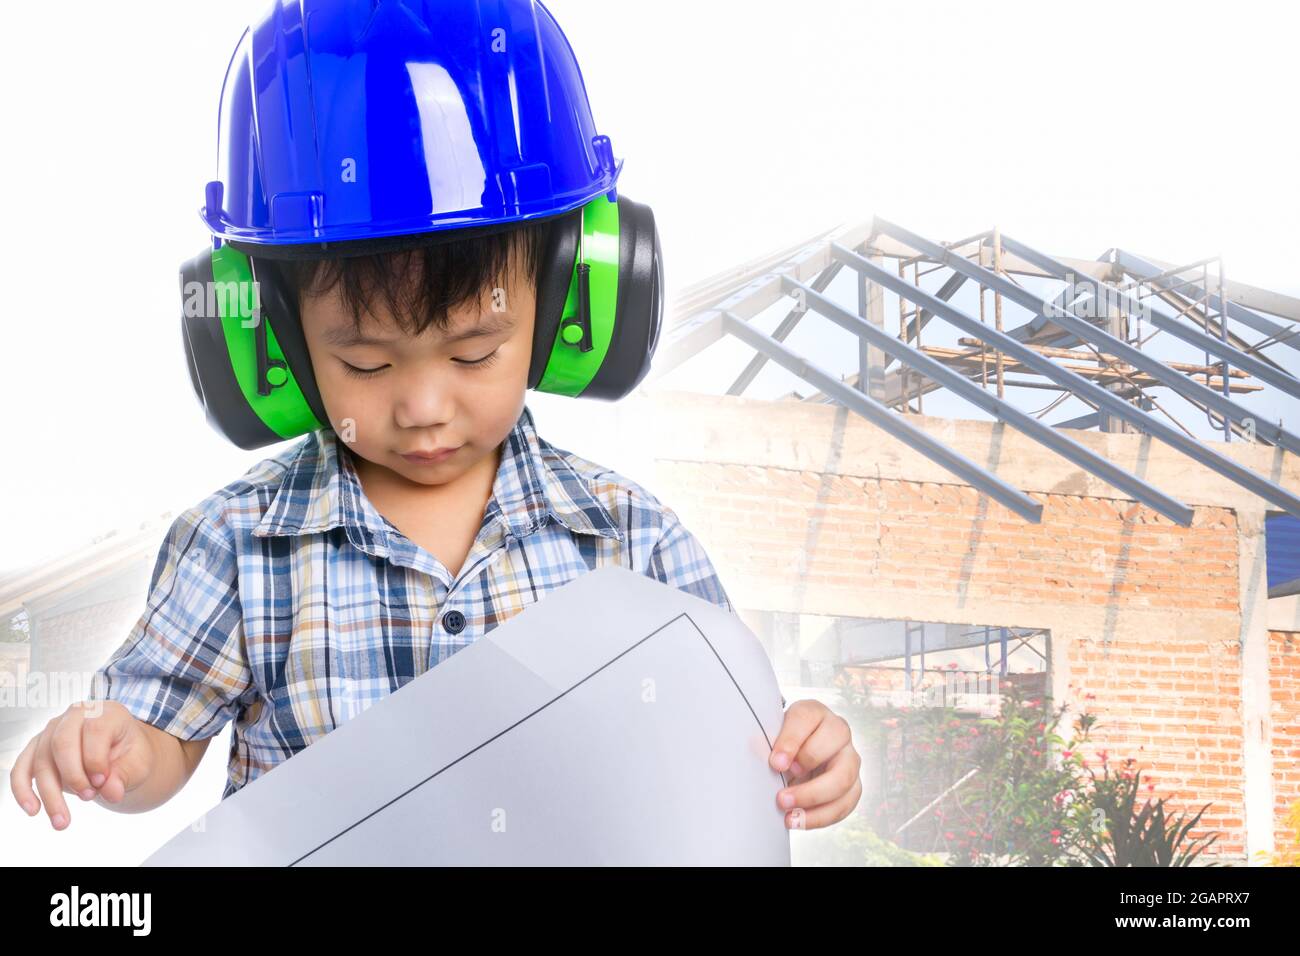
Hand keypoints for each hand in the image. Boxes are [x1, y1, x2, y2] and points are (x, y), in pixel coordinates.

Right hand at [9, 700, 155, 828]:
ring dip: (50, 794)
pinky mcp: (37, 748)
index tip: (103, 783)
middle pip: (61, 743)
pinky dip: (23, 790)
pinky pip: (22, 768)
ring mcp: (52, 730)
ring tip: (63, 821)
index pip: (94, 730)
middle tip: (88, 797)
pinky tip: (33, 810)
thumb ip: (125, 775)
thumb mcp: (138, 763)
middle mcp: (76, 715)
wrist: (120, 755)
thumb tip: (111, 793)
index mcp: (106, 712)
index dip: (96, 760)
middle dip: (73, 776)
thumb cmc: (130, 755)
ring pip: (41, 761)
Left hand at [769, 699, 861, 829]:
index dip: (790, 742)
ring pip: (844, 779)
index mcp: (814, 713)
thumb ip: (768, 742)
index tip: (775, 763)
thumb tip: (755, 750)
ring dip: (814, 800)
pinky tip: (800, 821)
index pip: (805, 718)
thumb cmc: (782, 745)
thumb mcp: (772, 737)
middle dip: (806, 770)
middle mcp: (837, 731)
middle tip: (781, 796)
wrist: (796, 757)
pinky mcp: (853, 784)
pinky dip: (822, 816)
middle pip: (834, 744)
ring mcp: (849, 757)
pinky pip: (845, 803)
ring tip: (789, 815)